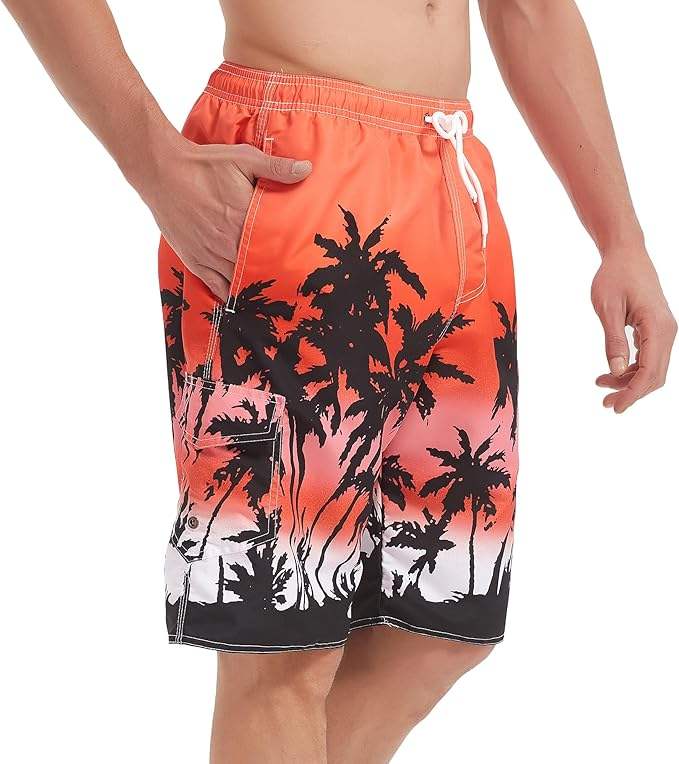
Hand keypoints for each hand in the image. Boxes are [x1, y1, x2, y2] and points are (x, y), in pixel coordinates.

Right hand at [139, 136, 311, 299]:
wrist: (162, 170)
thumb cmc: (204, 164)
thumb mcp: (243, 158)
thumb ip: (276, 168)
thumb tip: (306, 170)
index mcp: (244, 219)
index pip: (274, 246)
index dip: (287, 256)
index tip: (299, 262)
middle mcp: (228, 242)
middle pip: (258, 267)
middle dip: (272, 272)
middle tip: (289, 281)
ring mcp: (210, 254)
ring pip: (239, 280)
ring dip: (253, 285)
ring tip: (269, 291)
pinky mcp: (194, 260)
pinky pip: (216, 286)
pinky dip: (230, 293)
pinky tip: (240, 297)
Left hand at [591, 248, 676, 412]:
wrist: (625, 254)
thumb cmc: (614, 277)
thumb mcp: (607, 309)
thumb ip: (613, 341)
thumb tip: (615, 371)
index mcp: (657, 327)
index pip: (649, 372)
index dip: (632, 393)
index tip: (615, 406)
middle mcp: (666, 332)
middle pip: (654, 376)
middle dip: (631, 392)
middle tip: (606, 404)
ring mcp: (663, 331)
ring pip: (651, 368)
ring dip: (629, 381)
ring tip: (601, 384)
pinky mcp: (655, 329)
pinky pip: (648, 357)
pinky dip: (631, 369)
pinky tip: (611, 372)